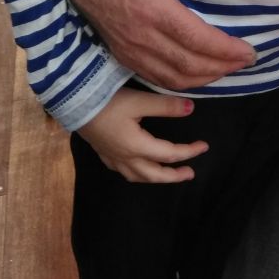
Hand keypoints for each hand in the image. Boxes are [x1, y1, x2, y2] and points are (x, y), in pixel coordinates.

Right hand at [67, 0, 255, 89]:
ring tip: (227, 70)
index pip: (197, 39)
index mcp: (154, 10)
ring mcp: (131, 50)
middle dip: (221, 68)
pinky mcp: (124, 56)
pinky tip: (196, 76)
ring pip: (173, 78)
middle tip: (245, 63)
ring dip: (204, 79)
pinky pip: (156, 78)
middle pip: (188, 65)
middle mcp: (143, 37)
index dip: (226, 50)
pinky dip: (180, 83)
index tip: (249, 52)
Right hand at [76, 88, 207, 182]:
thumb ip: (166, 106)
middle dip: (173, 175)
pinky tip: (138, 168)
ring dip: (155, 178)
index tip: (204, 146)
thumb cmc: (107, 102)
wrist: (74, 103)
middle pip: (153, 174)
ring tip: (167, 174)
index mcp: (137, 146)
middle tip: (190, 173)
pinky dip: (137, 174)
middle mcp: (125, 158)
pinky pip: (123, 172)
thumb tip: (192, 108)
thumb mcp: (140, 100)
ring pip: (138, 176)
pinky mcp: (103, 153)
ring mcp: (112, 158)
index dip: (188, 152)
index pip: (169, 154)